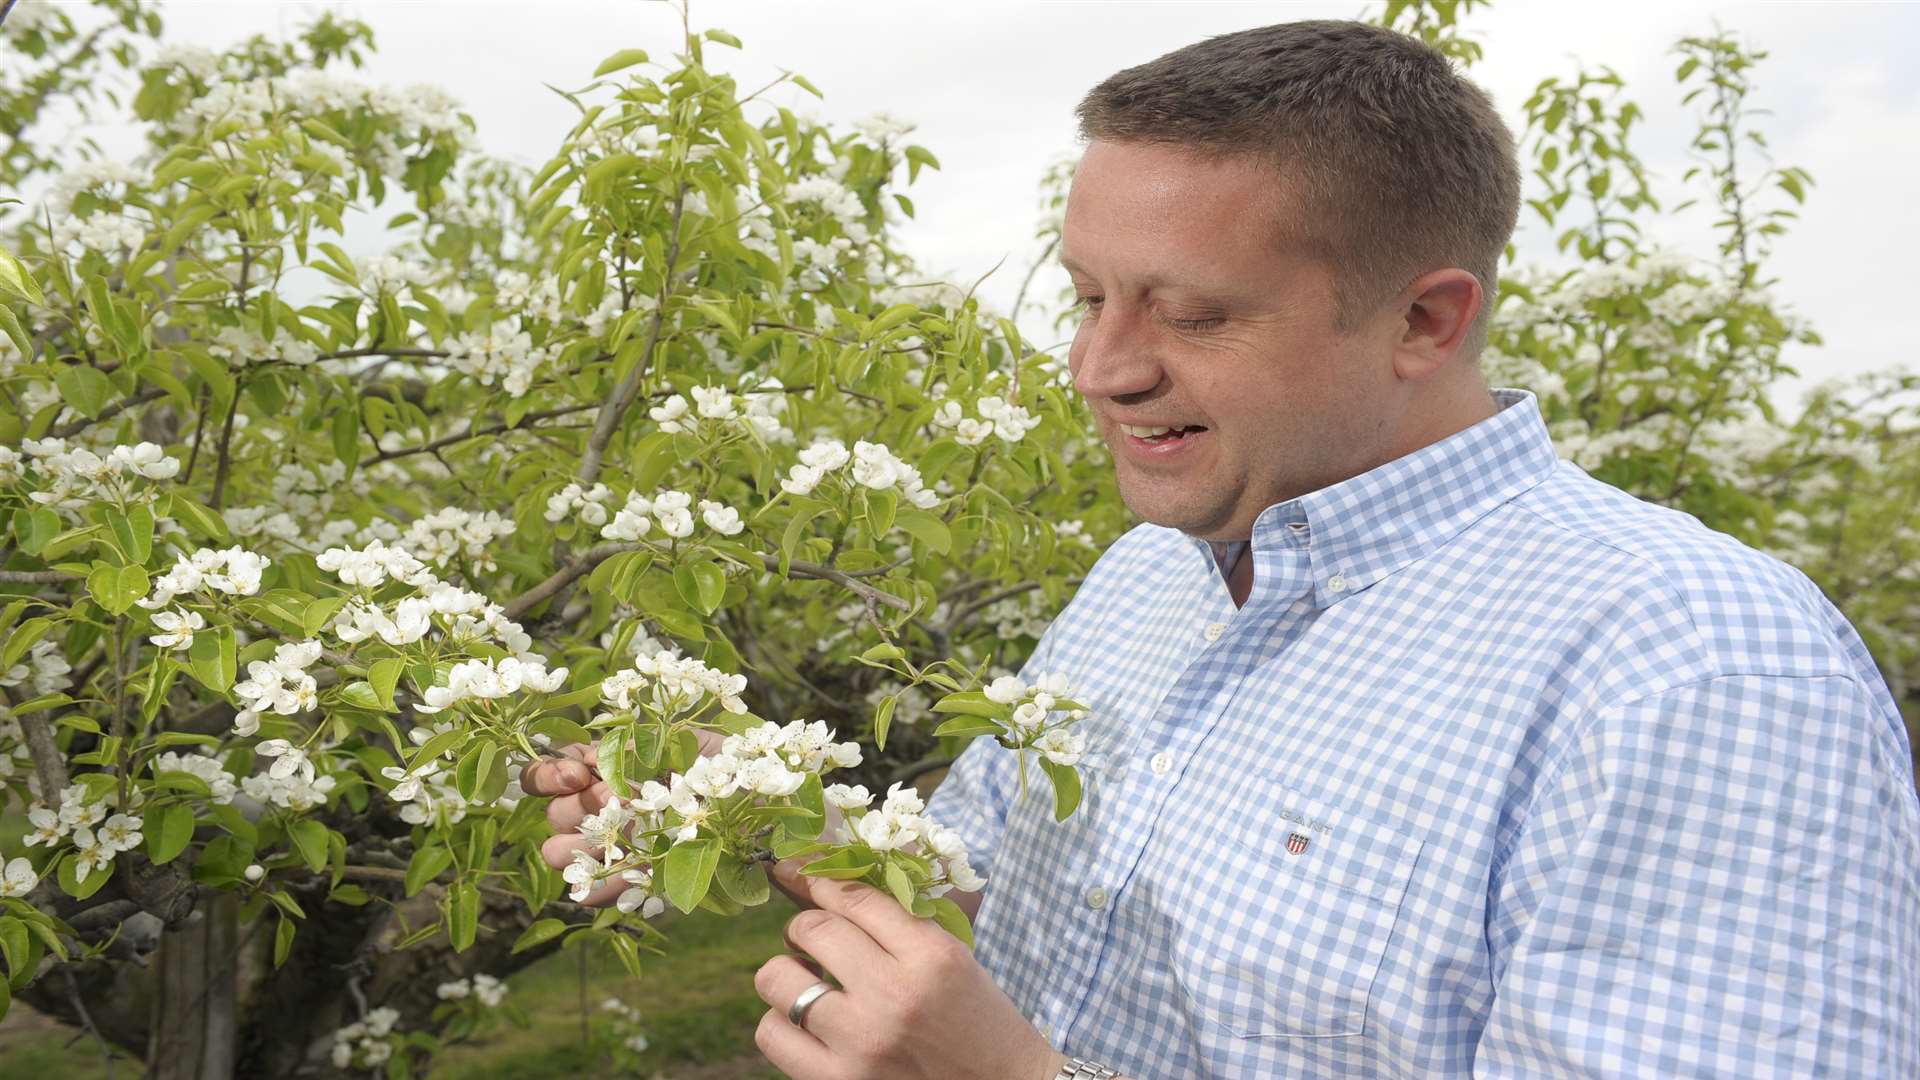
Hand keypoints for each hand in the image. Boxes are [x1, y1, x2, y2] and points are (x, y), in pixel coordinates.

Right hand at [519, 734, 723, 905]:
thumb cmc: (728, 766)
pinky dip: (603, 884)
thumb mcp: (686, 741)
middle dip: (577, 808)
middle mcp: (606, 808)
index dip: (552, 774)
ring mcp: (618, 846)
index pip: (555, 773)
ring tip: (605, 842)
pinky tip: (613, 879)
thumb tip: (590, 759)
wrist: (770, 809)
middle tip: (614, 803)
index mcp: (611, 769)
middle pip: (556, 813)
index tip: (578, 775)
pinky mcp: (637, 880)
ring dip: (580, 848)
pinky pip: (598, 889)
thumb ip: (635, 745)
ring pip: (563, 853)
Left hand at [753, 866, 1065, 1079]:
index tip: (806, 878)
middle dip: (804, 927)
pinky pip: (772, 1034)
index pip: (856, 899)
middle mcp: (893, 995)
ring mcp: (861, 1042)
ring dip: (786, 973)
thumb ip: (898, 924)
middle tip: (813, 938)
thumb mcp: (954, 959)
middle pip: (812, 929)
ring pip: (778, 979)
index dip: (823, 882)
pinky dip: (780, 1022)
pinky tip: (805, 1023)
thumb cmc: (979, 1022)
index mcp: (931, 956)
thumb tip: (828, 885)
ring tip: (808, 982)